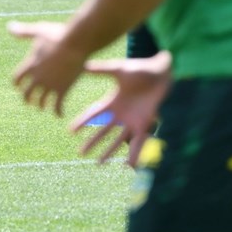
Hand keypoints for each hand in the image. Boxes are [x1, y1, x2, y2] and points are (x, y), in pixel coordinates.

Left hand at [8, 21, 87, 116]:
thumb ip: (24, 32)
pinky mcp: (62, 89)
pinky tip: (59, 114)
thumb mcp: (39, 31)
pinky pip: (57, 105)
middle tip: (31, 102)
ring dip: (41, 105)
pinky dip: (57, 111)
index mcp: (30, 64)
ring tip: (45, 107)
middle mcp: (37, 77)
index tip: (19, 86)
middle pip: (26, 93)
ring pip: (41, 102)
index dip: (17, 84)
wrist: (76, 43)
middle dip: (27, 99)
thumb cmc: (58, 35)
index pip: (16, 78)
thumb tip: (9, 27)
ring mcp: (50, 84)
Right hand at [69, 51, 171, 165]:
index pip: (94, 114)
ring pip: (118, 140)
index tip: (70, 131)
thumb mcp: (118, 69)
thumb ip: (101, 70)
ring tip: (98, 164)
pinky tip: (128, 165)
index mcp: (113, 102)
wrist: (161, 73)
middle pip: (103, 132)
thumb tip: (83, 66)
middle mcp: (121, 114)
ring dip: (109, 152)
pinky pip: (138, 142)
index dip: (82, 122)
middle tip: (80, 153)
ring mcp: (133, 121)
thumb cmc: (140, 69)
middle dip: (92, 142)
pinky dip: (133, 154)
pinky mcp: (145, 124)